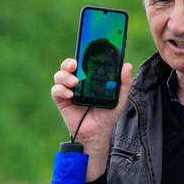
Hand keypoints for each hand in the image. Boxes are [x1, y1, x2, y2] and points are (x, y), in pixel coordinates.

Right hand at [51, 57, 132, 176]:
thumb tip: (127, 65)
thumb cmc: (107, 115)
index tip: (84, 49)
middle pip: (68, 65)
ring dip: (65, 76)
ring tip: (74, 82)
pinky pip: (56, 91)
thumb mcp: (119, 98)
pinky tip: (70, 95)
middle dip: (69, 62)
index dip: (81, 54)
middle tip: (75, 65)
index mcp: (90, 78)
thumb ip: (124, 83)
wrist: (98, 133)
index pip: (83, 61)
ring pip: (59, 75)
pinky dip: (61, 90)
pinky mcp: (61, 101)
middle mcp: (77, 81)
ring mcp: (68, 90)